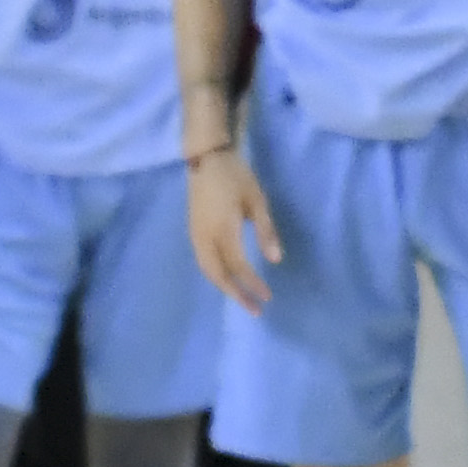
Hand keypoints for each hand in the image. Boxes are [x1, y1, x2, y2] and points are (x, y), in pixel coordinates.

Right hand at [186, 145, 280, 310]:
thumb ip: (265, 231)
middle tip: (253, 309)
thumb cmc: (235, 176)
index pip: (238, 266)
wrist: (206, 157)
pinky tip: (227, 277)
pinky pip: (202, 261)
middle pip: (218, 275)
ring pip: (207, 270)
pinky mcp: (192, 231)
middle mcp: (204, 237)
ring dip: (224, 286)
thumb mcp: (256, 200)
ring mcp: (195, 234)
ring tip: (241, 297)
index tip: (267, 297)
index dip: (253, 283)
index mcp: (222, 230)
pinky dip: (215, 275)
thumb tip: (275, 260)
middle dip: (235, 294)